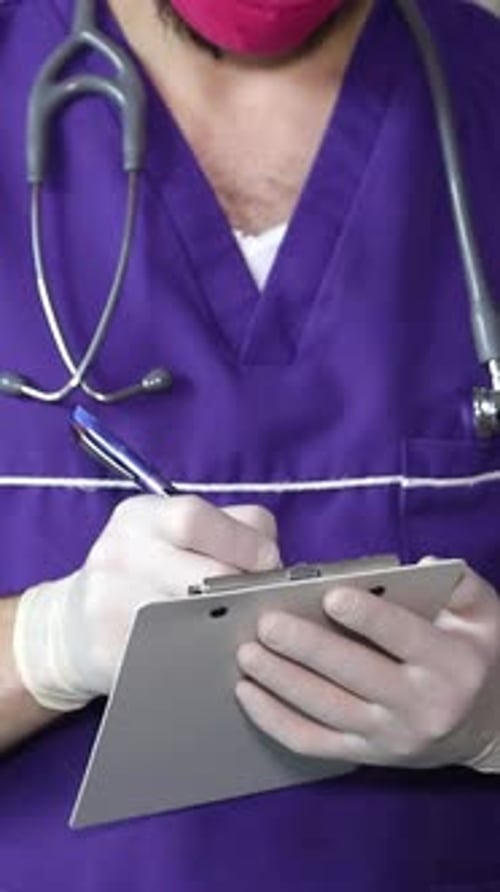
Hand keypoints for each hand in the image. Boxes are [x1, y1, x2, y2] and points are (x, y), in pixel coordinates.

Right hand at [14, 496, 279, 709]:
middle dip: (245, 589)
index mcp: (141, 516)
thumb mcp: (173, 532)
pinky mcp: (108, 653)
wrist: (74, 626)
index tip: (269, 561)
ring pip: (192, 620)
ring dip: (230, 626)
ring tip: (242, 627)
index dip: (243, 542)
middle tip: (262, 602)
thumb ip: (233, 529)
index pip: (195, 518)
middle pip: (203, 573)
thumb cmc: (147, 570)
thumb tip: (274, 563)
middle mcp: (119, 553)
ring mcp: (108, 605)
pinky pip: (173, 659)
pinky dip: (203, 658)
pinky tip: (214, 655)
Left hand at [236, 565, 499, 771]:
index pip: (404, 638)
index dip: (368, 617)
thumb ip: (459, 583)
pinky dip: (275, 721)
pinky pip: (313, 743)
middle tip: (265, 623)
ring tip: (246, 652)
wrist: (490, 727)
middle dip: (306, 648)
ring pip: (326, 710)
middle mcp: (420, 706)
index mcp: (450, 664)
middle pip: (354, 675)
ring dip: (281, 682)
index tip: (329, 594)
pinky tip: (246, 694)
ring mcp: (389, 736)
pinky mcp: (365, 754)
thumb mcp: (485, 615)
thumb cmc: (478, 656)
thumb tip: (419, 566)